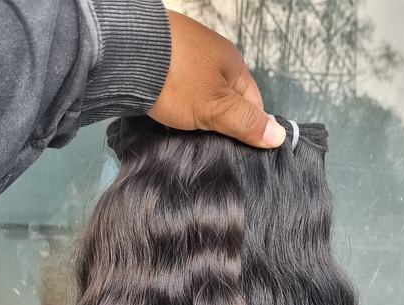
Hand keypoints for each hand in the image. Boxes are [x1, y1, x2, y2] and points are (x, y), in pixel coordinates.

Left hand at [148, 10, 285, 148]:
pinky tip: (170, 121)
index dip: (249, 129)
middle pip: (226, 99)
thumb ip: (245, 122)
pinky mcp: (160, 63)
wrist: (124, 51)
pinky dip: (176, 108)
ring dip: (197, 118)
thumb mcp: (216, 106)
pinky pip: (177, 92)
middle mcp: (211, 55)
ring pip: (200, 97)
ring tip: (190, 141)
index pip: (253, 102)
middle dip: (221, 125)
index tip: (239, 154)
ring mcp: (184, 57)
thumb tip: (279, 136)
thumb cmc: (177, 80)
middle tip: (213, 151)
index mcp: (232, 62)